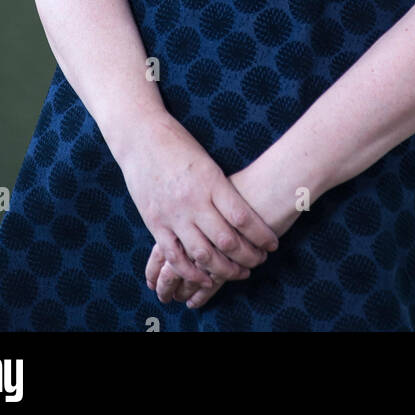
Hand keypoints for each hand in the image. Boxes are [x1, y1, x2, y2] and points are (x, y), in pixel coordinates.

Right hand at [117, 114, 279, 300]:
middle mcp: (193, 201)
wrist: (140, 136)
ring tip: (240, 273)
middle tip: (260, 261)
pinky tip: (206, 279)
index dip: (262, 236)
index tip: (273, 245)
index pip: (243, 217)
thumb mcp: (207, 162)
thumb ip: (222, 189)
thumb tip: (246, 215)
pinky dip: (191, 273)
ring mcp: (172, 214)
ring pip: (203, 254)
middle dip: (248, 257)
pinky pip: (174, 256)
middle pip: (227, 241)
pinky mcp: (155, 223)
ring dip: (225, 269)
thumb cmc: (179, 144)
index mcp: (211, 181)